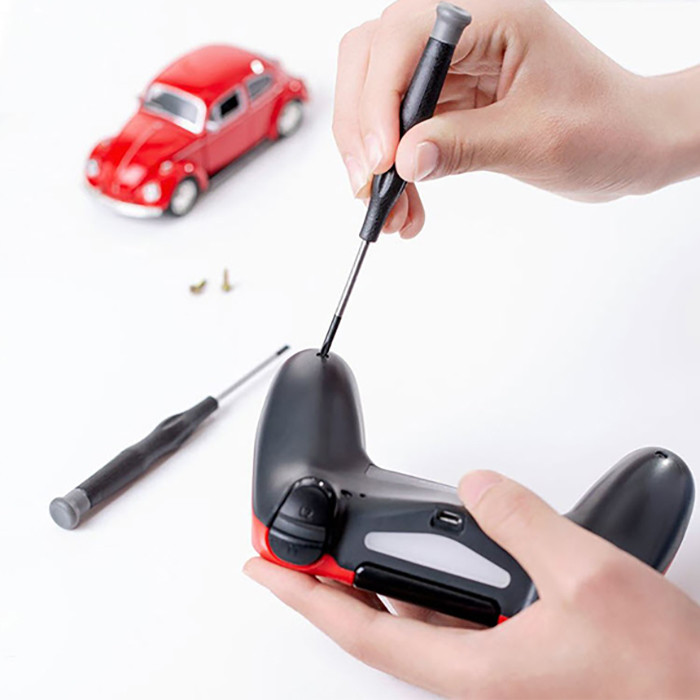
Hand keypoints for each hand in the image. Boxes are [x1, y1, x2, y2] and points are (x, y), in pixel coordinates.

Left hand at [245, 471, 699, 698]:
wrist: (699, 698)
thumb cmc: (662, 676)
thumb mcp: (590, 578)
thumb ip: (524, 523)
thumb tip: (480, 487)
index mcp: (473, 670)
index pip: (359, 630)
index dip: (303, 596)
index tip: (263, 570)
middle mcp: (473, 676)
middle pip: (372, 627)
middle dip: (325, 586)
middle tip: (290, 552)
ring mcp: (491, 670)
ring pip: (409, 625)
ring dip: (369, 586)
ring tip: (339, 551)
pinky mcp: (512, 659)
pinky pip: (444, 622)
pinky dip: (416, 589)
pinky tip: (418, 564)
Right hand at [333, 0, 699, 237]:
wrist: (632, 144)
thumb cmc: (607, 127)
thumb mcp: (536, 139)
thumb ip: (465, 146)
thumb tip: (402, 161)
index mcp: (494, 16)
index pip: (403, 37)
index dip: (379, 97)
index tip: (381, 160)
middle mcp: (465, 33)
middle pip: (372, 58)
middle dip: (361, 126)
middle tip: (368, 184)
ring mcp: (453, 67)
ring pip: (378, 99)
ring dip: (372, 158)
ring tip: (389, 211)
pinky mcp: (450, 101)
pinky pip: (401, 131)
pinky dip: (395, 171)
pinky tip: (406, 205)